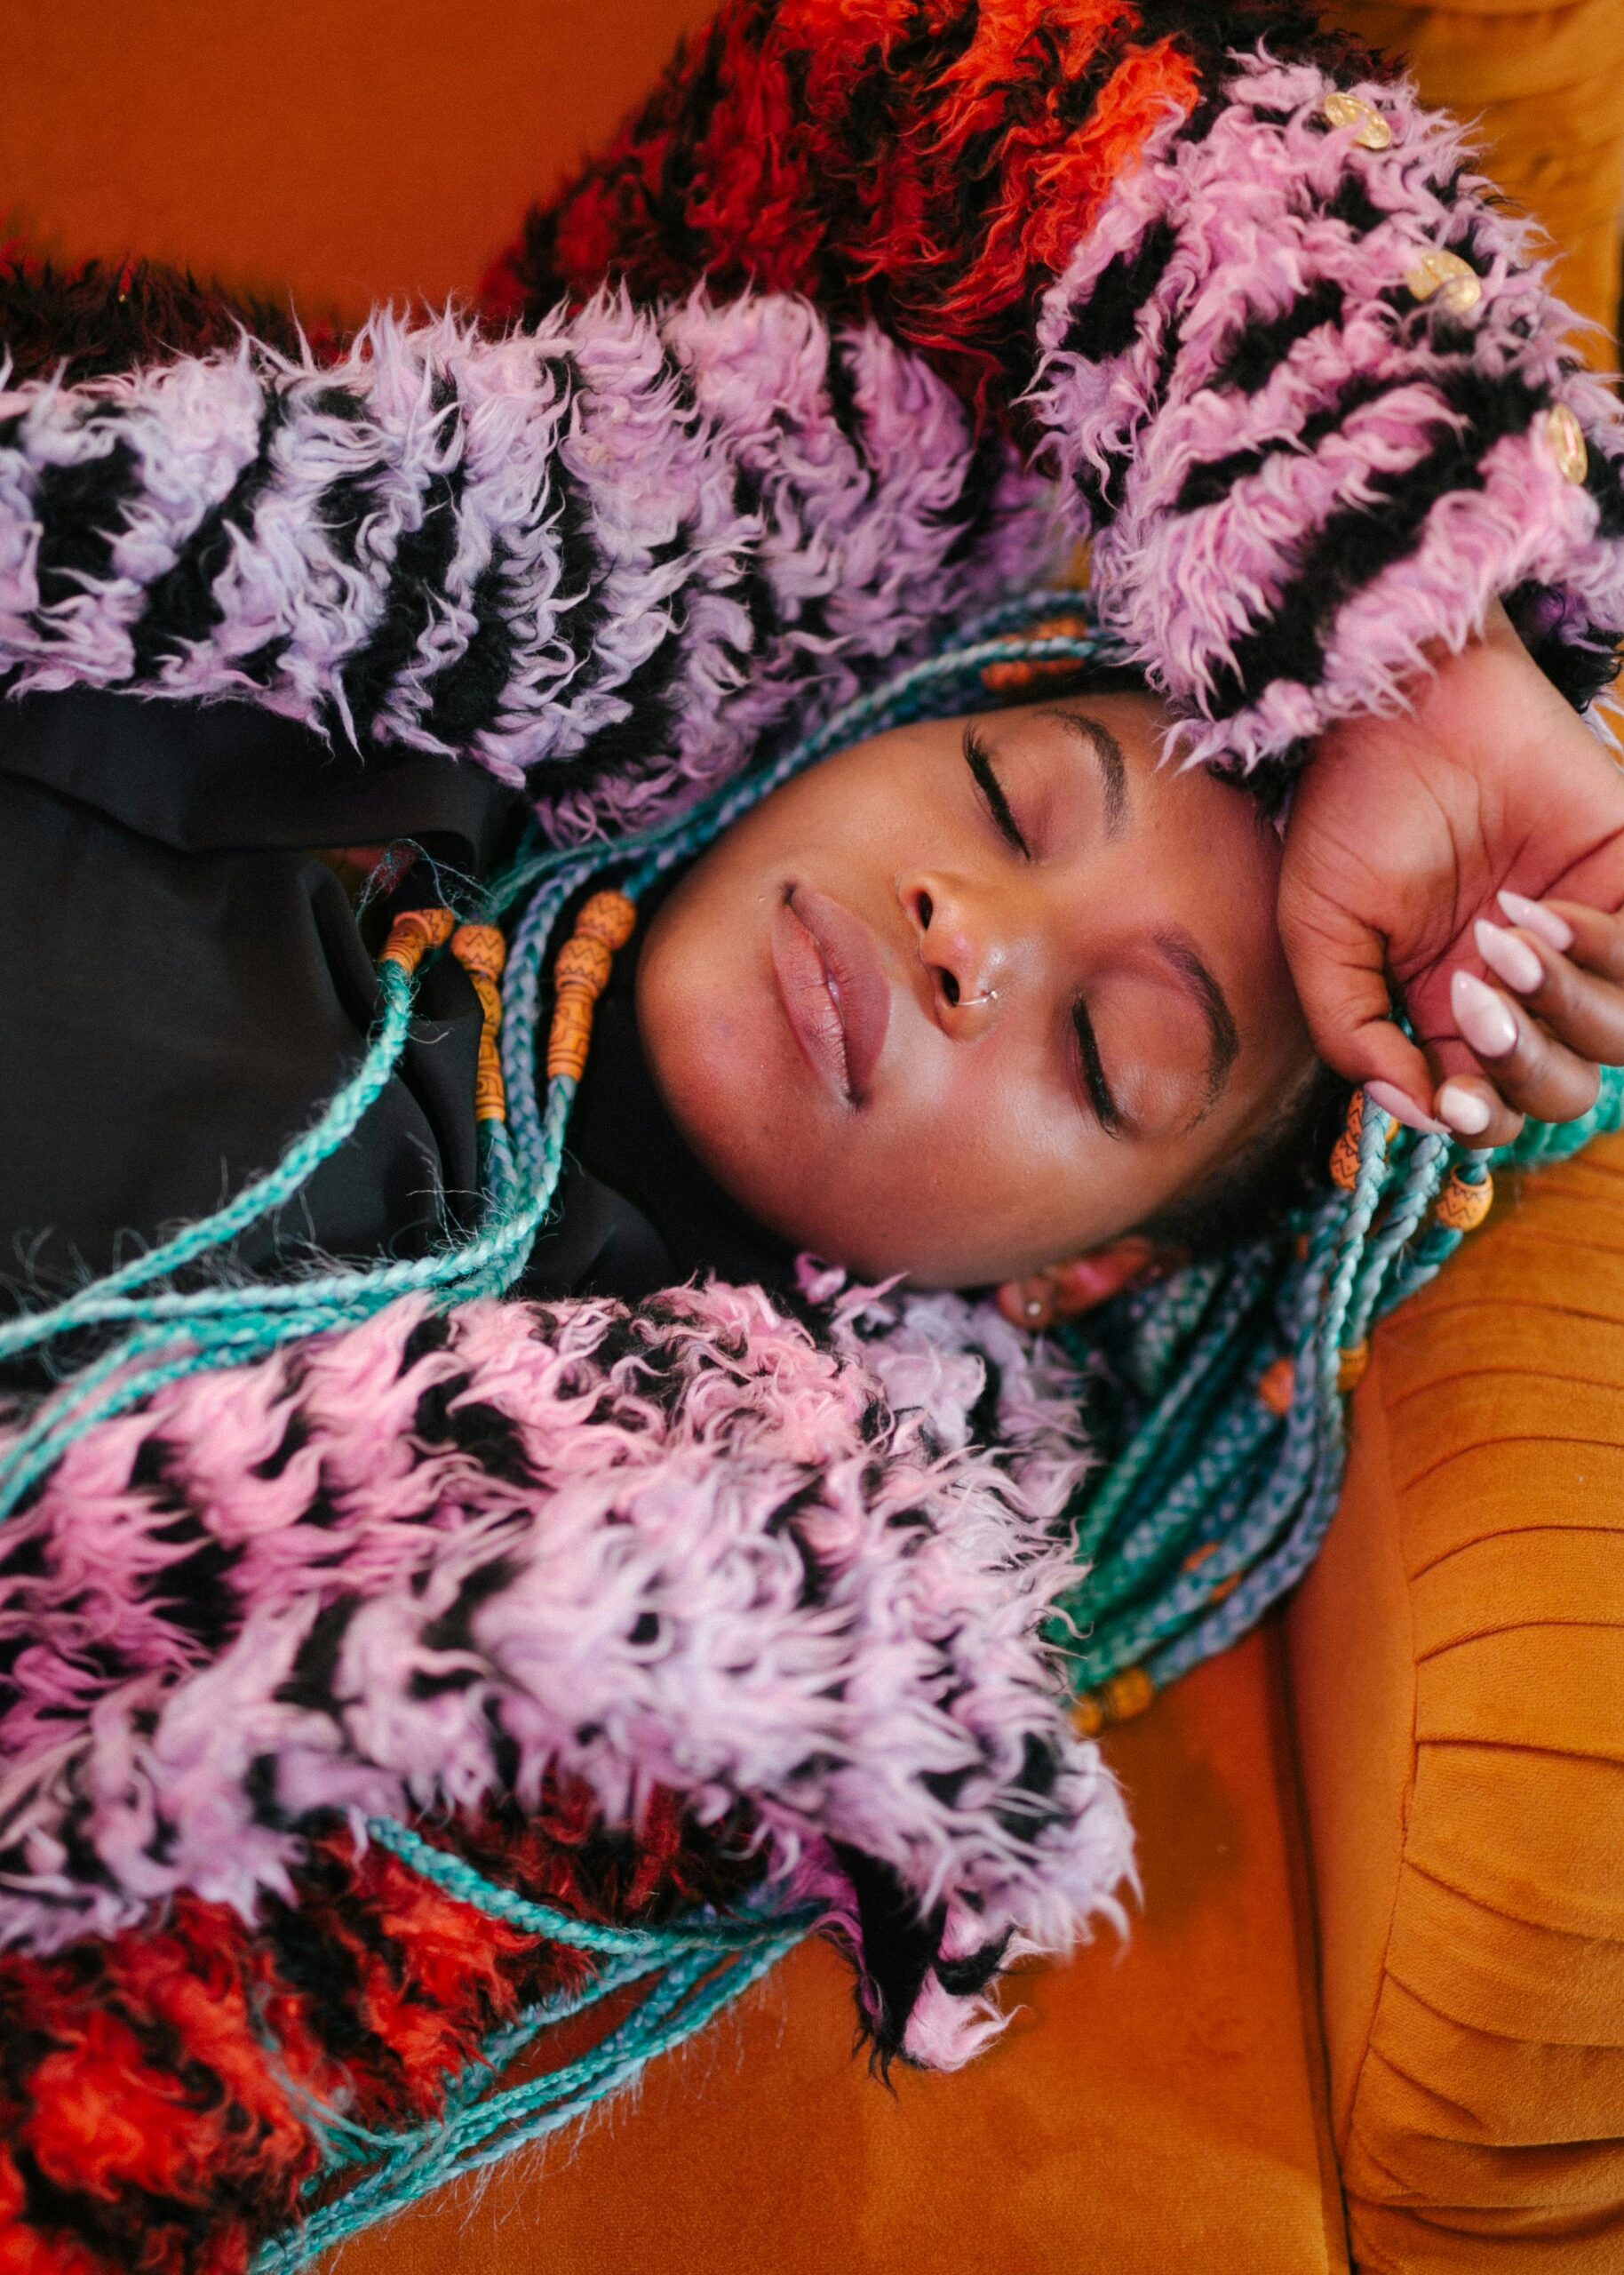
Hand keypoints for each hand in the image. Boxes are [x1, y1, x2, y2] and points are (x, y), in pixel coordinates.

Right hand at [1277, 603, 1623, 1143]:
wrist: (1395, 707)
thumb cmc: (1347, 814)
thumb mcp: (1319, 939)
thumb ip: (1354, 1034)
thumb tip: (1418, 1115)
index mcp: (1444, 1009)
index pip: (1488, 1105)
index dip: (1478, 1120)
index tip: (1448, 1096)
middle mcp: (1518, 983)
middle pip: (1560, 1088)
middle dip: (1522, 1066)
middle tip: (1472, 997)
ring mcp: (1578, 933)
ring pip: (1616, 1035)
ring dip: (1558, 1005)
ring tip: (1499, 937)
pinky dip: (1592, 947)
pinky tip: (1532, 905)